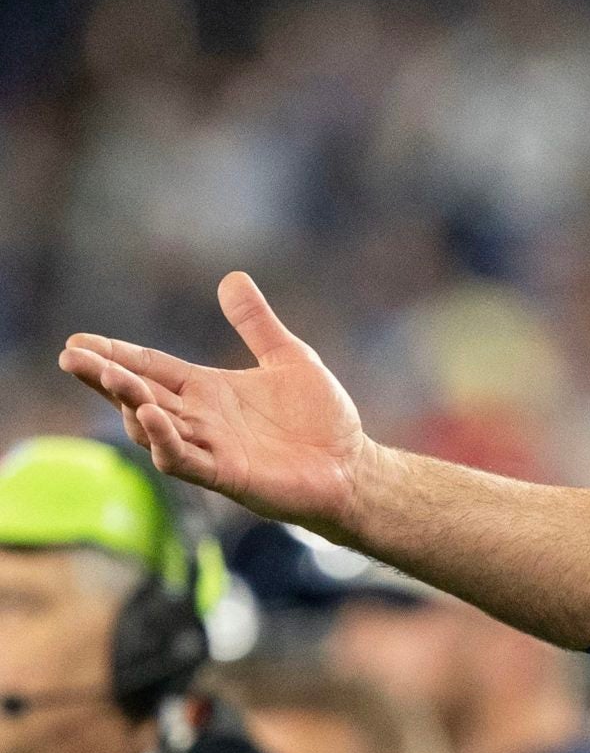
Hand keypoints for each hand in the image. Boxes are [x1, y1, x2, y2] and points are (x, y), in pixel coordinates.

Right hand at [58, 272, 375, 533]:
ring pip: (154, 426)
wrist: (355, 466)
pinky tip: (149, 416)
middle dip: (105, 377)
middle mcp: (200, 418)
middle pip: (139, 395)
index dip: (115, 355)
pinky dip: (165, 440)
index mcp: (208, 390)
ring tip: (111, 378)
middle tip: (71, 357)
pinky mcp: (227, 474)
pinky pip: (185, 459)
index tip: (76, 341)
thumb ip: (257, 324)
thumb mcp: (290, 358)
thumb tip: (233, 278)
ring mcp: (210, 448)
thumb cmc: (322, 419)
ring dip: (130, 404)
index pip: (151, 367)